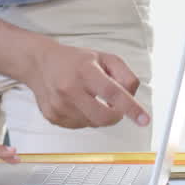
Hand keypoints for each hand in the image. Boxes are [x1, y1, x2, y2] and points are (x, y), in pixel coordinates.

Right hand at [21, 34, 149, 128]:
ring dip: (98, 114)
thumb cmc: (74, 61)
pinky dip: (85, 117)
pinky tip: (77, 103)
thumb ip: (125, 75)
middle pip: (103, 116)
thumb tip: (132, 97)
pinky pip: (80, 126)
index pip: (112, 92)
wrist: (40, 64)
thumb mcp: (105, 58)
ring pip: (93, 123)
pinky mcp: (53, 117)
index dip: (131, 108)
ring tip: (88, 96)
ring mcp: (59, 105)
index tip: (144, 119)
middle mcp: (69, 89)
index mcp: (84, 70)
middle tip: (115, 106)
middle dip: (116, 115)